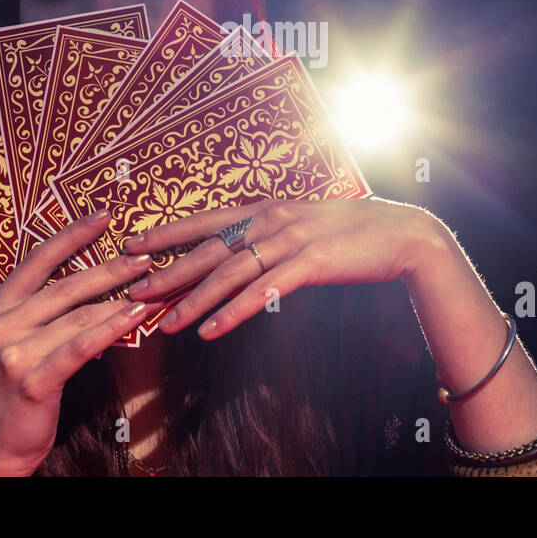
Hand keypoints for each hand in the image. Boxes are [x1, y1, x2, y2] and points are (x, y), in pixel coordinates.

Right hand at [0, 210, 164, 476]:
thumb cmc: (15, 394)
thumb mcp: (20, 344)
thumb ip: (46, 315)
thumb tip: (96, 287)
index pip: (37, 259)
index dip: (72, 235)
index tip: (104, 216)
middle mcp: (0, 325)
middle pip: (66, 285)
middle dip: (110, 269)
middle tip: (145, 258)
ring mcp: (13, 353)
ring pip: (78, 315)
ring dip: (119, 299)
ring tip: (150, 286)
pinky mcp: (33, 379)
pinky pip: (80, 346)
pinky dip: (111, 328)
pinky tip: (134, 316)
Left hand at [122, 196, 445, 339]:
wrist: (403, 234)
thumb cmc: (352, 233)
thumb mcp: (303, 225)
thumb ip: (270, 234)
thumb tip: (239, 250)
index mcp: (266, 207)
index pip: (205, 221)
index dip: (167, 234)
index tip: (133, 246)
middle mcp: (272, 219)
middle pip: (209, 250)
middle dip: (168, 272)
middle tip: (133, 291)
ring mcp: (290, 240)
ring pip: (230, 274)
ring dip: (193, 301)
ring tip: (164, 324)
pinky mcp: (310, 263)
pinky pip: (264, 292)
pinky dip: (234, 312)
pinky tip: (212, 330)